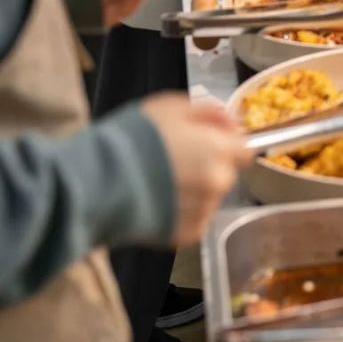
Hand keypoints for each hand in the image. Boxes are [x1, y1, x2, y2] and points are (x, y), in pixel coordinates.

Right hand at [142, 95, 250, 244]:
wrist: (97, 182)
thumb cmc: (132, 138)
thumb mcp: (170, 107)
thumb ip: (208, 112)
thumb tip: (232, 122)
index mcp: (218, 150)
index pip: (245, 151)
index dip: (228, 144)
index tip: (207, 141)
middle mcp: (218, 184)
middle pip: (226, 173)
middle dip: (209, 165)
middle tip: (176, 159)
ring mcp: (203, 212)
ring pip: (210, 196)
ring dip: (195, 189)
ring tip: (161, 181)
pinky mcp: (186, 235)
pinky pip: (194, 217)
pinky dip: (181, 210)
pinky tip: (158, 199)